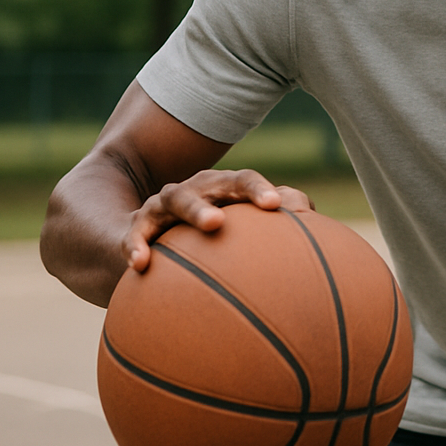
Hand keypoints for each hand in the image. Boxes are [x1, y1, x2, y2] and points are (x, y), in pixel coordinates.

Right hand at [122, 168, 315, 272]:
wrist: (151, 225)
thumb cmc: (212, 226)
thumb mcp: (238, 220)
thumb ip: (273, 216)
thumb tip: (311, 214)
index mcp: (222, 189)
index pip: (243, 181)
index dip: (258, 190)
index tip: (276, 206)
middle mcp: (194, 190)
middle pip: (209, 184)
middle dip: (227, 193)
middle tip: (231, 218)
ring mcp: (163, 206)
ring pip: (174, 199)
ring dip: (193, 211)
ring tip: (211, 226)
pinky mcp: (137, 228)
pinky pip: (134, 236)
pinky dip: (136, 246)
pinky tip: (139, 264)